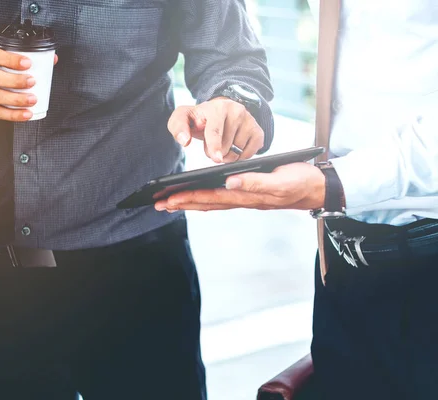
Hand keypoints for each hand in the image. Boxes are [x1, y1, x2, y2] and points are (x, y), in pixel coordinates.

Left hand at [155, 162, 325, 211]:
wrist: (318, 187)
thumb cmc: (301, 182)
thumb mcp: (282, 180)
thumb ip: (257, 181)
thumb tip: (231, 180)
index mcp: (247, 195)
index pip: (211, 197)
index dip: (189, 198)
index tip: (169, 199)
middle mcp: (242, 199)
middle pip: (206, 203)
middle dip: (181, 203)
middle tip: (158, 204)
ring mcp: (245, 198)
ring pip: (212, 202)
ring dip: (190, 203)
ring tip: (169, 203)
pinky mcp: (249, 193)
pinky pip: (221, 199)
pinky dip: (205, 199)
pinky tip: (196, 198)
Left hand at [167, 97, 264, 162]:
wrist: (221, 111)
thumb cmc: (200, 118)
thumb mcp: (183, 118)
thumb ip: (178, 127)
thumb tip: (185, 141)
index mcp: (218, 107)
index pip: (215, 131)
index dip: (214, 146)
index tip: (216, 159)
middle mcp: (237, 111)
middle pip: (226, 146)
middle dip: (216, 153)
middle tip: (212, 145)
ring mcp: (250, 121)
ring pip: (238, 152)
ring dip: (227, 156)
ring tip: (222, 145)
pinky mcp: (258, 132)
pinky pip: (249, 154)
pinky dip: (239, 157)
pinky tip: (234, 148)